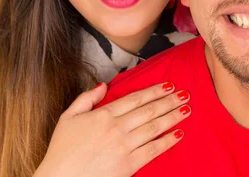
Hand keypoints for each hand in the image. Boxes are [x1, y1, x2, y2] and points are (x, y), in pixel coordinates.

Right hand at [35, 82, 190, 176]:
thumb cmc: (61, 151)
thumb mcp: (67, 118)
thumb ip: (85, 99)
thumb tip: (103, 85)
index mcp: (103, 114)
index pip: (135, 99)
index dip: (154, 91)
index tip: (169, 85)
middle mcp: (116, 127)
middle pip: (149, 110)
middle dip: (170, 101)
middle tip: (186, 94)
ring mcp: (124, 146)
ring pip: (154, 127)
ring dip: (173, 117)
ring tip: (187, 109)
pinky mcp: (128, 164)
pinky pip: (152, 150)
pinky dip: (167, 141)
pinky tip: (178, 134)